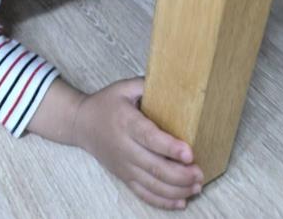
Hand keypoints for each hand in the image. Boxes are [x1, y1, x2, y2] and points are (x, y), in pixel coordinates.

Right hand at [72, 78, 202, 209]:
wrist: (81, 124)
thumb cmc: (106, 103)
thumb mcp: (124, 87)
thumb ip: (147, 85)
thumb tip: (175, 82)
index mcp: (126, 122)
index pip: (149, 138)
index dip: (170, 147)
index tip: (189, 153)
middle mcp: (124, 147)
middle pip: (154, 166)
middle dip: (180, 174)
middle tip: (200, 173)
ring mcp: (123, 165)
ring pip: (151, 184)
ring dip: (176, 189)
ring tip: (196, 186)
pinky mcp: (123, 176)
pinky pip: (143, 193)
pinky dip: (162, 201)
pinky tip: (181, 201)